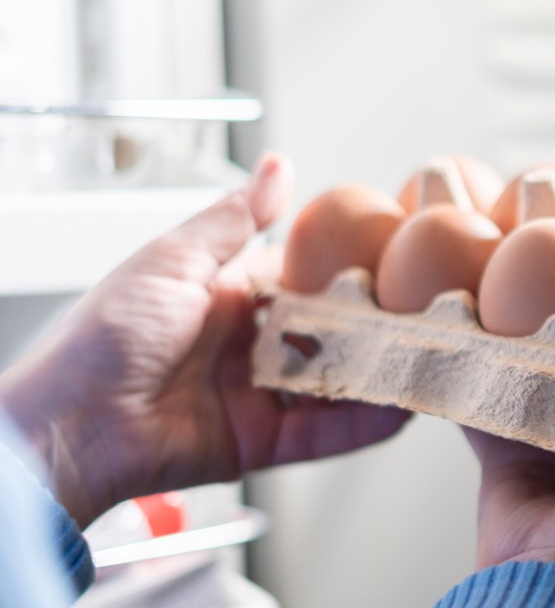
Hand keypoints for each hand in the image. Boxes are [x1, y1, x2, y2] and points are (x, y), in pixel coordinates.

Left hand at [0, 154, 411, 527]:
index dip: (350, 271)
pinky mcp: (264, 442)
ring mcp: (261, 395)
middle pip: (331, 333)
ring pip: (337, 382)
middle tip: (426, 310)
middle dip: (376, 325)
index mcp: (230, 296)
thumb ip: (235, 220)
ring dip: (381, 373)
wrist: (72, 424)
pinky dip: (366, 423)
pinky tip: (403, 406)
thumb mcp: (174, 261)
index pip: (306, 279)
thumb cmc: (106, 335)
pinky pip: (327, 433)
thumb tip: (278, 165)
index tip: (396, 259)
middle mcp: (251, 345)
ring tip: (428, 356)